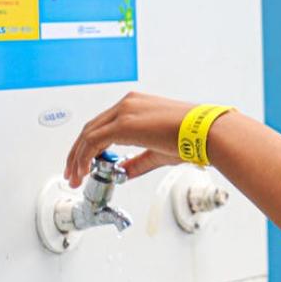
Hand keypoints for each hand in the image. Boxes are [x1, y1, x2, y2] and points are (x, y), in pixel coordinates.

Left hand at [64, 92, 203, 186]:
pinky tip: (85, 171)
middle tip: (73, 173)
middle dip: (77, 154)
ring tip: (75, 177)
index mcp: (135, 105)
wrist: (207, 132)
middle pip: (90, 129)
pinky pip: (94, 141)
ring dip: (77, 158)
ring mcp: (124, 111)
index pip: (103, 125)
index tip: (85, 163)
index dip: (89, 146)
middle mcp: (127, 104)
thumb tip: (124, 173)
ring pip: (88, 134)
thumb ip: (137, 161)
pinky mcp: (124, 124)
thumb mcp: (157, 151)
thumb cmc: (192, 137)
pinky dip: (85, 157)